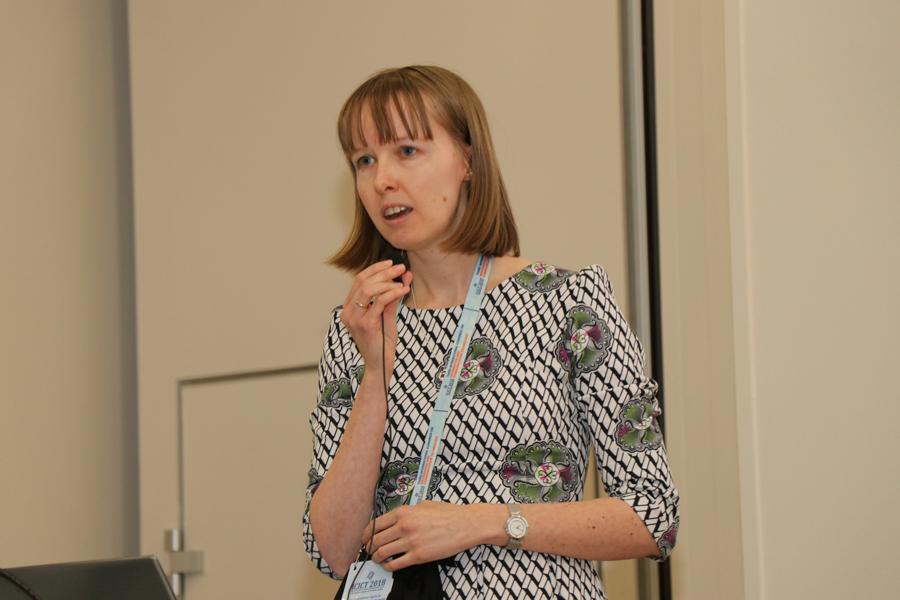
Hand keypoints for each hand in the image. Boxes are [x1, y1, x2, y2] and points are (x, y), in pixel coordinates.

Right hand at [341, 260, 411, 373]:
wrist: (381, 366)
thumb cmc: (383, 343)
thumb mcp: (387, 316)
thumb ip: (392, 297)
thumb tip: (404, 277)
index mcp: (349, 308)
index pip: (359, 281)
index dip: (375, 269)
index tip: (391, 264)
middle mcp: (348, 312)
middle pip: (363, 282)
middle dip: (384, 272)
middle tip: (401, 267)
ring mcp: (354, 319)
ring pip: (369, 289)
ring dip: (388, 281)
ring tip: (403, 280)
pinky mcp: (365, 325)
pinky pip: (379, 302)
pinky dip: (393, 293)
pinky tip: (403, 290)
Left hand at [362, 501, 495, 570]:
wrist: (465, 524)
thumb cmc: (447, 513)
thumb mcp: (423, 505)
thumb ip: (407, 512)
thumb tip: (395, 520)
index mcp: (403, 512)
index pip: (375, 525)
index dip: (366, 534)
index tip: (365, 539)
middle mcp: (404, 526)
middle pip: (376, 540)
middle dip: (369, 547)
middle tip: (369, 551)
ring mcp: (411, 542)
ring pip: (382, 553)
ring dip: (376, 558)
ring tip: (377, 559)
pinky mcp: (419, 556)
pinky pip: (396, 564)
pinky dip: (388, 566)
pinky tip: (389, 565)